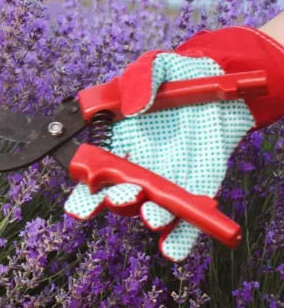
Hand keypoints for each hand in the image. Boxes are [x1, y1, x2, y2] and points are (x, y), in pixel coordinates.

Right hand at [64, 26, 283, 260]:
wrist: (226, 85)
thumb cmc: (182, 74)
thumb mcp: (157, 64)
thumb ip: (140, 79)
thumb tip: (132, 107)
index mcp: (118, 137)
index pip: (94, 164)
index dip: (85, 179)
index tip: (85, 184)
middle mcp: (137, 164)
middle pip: (117, 192)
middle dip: (114, 199)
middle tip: (122, 196)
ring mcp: (167, 179)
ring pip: (151, 207)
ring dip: (150, 216)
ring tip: (153, 217)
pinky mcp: (197, 190)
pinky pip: (186, 220)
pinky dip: (180, 238)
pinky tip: (173, 247)